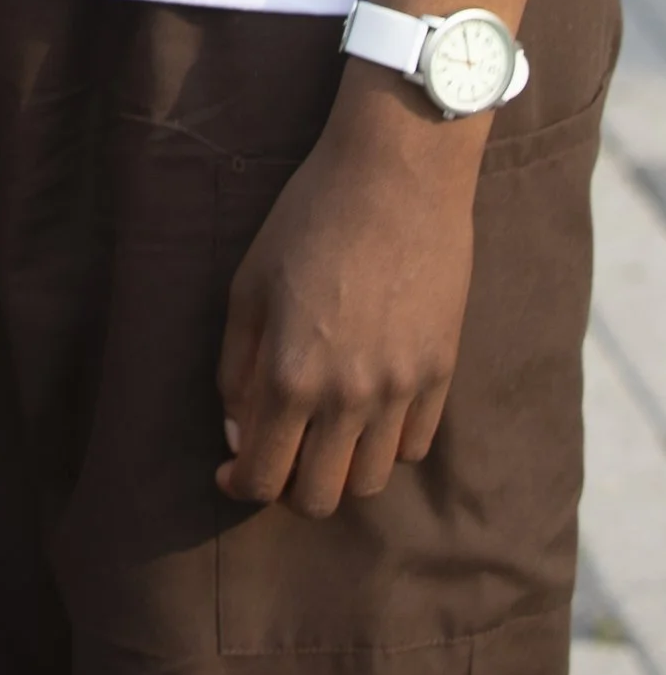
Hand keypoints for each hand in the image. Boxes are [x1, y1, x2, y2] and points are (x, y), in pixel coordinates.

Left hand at [215, 69, 479, 514]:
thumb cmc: (309, 219)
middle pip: (321, 497)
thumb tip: (238, 430)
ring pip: (372, 482)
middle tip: (279, 452)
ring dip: (341, 470)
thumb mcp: (249, 285)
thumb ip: (237, 367)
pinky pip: (414, 445)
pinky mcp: (441, 374)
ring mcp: (402, 391)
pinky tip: (368, 410)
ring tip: (324, 433)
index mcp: (292, 376)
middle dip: (290, 487)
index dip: (240, 485)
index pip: (264, 478)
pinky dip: (386, 444)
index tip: (232, 471)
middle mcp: (349, 398)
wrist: (396, 177)